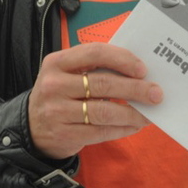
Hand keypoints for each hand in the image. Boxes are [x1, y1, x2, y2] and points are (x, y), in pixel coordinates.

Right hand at [28, 43, 161, 159]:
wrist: (32, 128)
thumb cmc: (60, 94)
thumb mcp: (66, 74)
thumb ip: (94, 68)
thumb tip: (138, 72)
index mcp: (57, 62)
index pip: (94, 53)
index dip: (121, 59)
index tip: (143, 69)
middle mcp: (54, 85)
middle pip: (103, 83)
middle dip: (135, 88)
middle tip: (156, 93)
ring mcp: (57, 111)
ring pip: (104, 111)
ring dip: (132, 112)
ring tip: (149, 113)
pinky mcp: (64, 134)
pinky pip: (101, 132)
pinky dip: (123, 129)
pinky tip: (135, 125)